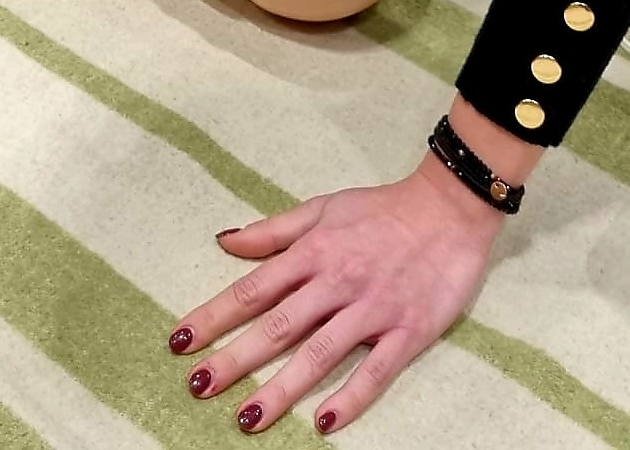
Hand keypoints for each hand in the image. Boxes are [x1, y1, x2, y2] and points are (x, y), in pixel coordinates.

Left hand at [171, 158, 506, 434]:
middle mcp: (336, 281)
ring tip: (246, 418)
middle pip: (278, 326)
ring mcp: (372, 309)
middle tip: (197, 386)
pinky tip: (323, 422)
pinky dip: (351, 397)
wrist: (449, 208)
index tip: (179, 342)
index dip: (214, 316)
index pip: (253, 289)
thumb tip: (225, 241)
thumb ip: (273, 230)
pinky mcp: (408, 331)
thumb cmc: (381, 209)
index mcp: (313, 252)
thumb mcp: (322, 208)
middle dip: (235, 359)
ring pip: (319, 354)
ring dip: (281, 388)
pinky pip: (376, 370)